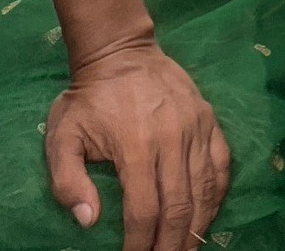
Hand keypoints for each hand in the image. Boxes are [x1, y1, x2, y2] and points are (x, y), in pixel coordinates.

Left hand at [44, 39, 229, 250]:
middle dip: (172, 243)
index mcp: (135, 148)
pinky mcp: (209, 120)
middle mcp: (172, 140)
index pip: (144, 210)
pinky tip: (209, 213)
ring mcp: (196, 128)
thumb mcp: (62, 138)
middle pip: (180, 206)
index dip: (140, 243)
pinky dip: (218, 194)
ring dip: (198, 225)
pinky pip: (222, 163)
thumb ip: (68, 182)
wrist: (121, 53)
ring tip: (188, 248)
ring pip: (206, 188)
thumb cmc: (88, 100)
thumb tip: (88, 221)